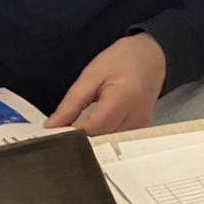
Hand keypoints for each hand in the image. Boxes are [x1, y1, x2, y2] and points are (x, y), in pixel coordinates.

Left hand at [45, 33, 166, 137]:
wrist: (150, 58)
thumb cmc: (124, 61)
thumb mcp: (91, 75)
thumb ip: (72, 103)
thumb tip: (53, 125)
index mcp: (124, 97)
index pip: (93, 128)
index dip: (71, 133)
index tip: (53, 132)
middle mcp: (136, 117)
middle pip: (100, 141)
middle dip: (77, 140)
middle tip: (59, 132)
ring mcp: (140, 127)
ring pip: (106, 145)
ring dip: (89, 141)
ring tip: (74, 129)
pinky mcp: (138, 132)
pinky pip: (114, 142)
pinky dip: (100, 138)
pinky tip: (90, 130)